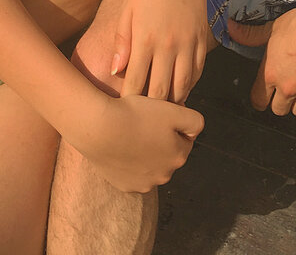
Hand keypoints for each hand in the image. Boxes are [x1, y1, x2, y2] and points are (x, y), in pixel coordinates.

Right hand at [71, 93, 203, 192]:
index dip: (172, 125)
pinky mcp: (125, 186)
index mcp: (179, 156)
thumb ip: (194, 121)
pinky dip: (129, 162)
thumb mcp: (172, 110)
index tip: (158, 115)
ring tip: (130, 134)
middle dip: (160, 141)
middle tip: (143, 123)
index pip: (184, 139)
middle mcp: (165, 176)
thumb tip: (196, 130)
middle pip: (167, 154)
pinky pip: (132, 173)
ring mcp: (144, 184)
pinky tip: (121, 147)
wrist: (99, 128)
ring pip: (150, 165)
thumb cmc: (136, 115)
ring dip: (145, 153)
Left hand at [112, 0, 208, 105]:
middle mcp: (168, 47)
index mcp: (144, 40)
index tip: (123, 114)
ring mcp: (188, 44)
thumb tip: (116, 72)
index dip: (129, 103)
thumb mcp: (128, 10)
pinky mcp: (201, 39)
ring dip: (172, 103)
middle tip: (143, 122)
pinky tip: (181, 91)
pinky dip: (189, 86)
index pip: (135, 84)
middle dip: (151, 111)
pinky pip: (197, 72)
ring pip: (182, 88)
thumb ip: (122, 43)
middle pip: (160, 93)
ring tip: (162, 114)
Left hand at [229, 6, 295, 116]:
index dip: (260, 99)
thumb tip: (231, 29)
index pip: (259, 99)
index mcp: (271, 73)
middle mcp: (287, 87)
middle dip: (280, 102)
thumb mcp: (272, 28)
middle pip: (279, 110)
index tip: (263, 97)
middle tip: (285, 91)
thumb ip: (251, 35)